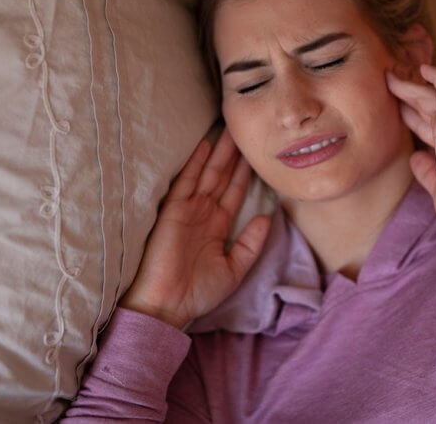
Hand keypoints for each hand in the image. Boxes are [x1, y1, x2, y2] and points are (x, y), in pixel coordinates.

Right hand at [119, 130, 270, 328]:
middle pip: (223, 176)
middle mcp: (204, 213)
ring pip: (208, 173)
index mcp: (217, 225)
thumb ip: (251, 244)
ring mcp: (189, 210)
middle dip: (235, 154)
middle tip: (246, 130)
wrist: (167, 306)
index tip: (257, 153)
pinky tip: (206, 144)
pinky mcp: (173, 211)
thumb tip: (268, 217)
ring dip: (220, 152)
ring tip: (232, 129)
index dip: (245, 173)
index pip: (235, 192)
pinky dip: (195, 162)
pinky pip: (186, 181)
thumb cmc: (197, 293)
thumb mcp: (234, 269)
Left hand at [386, 63, 435, 226]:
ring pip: (430, 98)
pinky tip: (423, 68)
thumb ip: (426, 170)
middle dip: (407, 96)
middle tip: (389, 83)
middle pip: (426, 108)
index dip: (411, 117)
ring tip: (390, 76)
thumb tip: (415, 157)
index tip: (397, 108)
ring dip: (409, 87)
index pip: (428, 127)